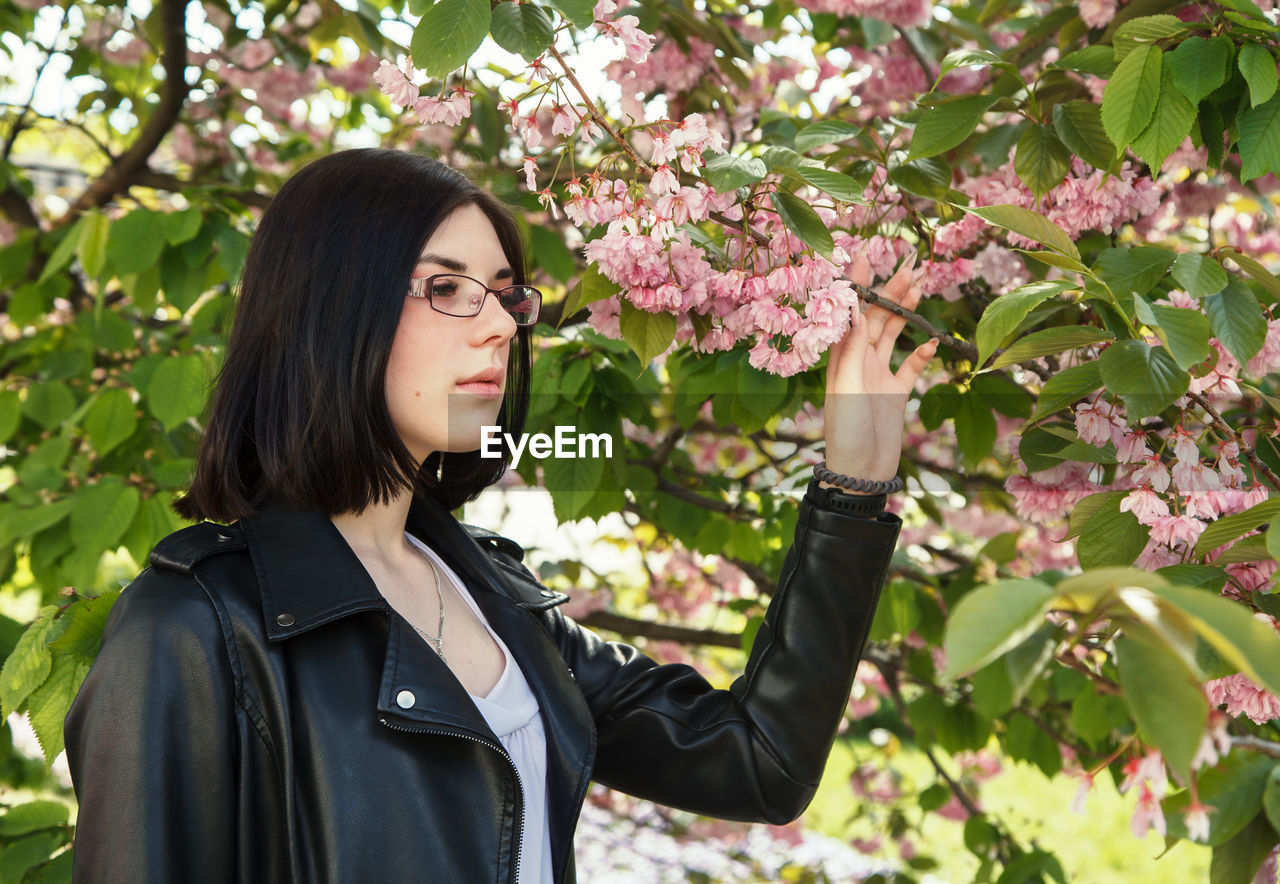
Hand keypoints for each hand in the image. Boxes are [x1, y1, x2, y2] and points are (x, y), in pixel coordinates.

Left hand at [822, 250, 938, 491]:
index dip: (856, 285)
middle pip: (875, 319)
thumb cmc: (846, 431)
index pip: (848, 312)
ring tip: (920, 287)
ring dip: (905, 313)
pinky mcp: (896, 393)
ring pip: (893, 335)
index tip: (865, 255)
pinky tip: (933, 341)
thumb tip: (853, 307)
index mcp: (840, 358)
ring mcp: (878, 375)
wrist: (861, 471)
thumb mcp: (846, 386)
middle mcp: (858, 362)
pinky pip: (911, 366)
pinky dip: (921, 352)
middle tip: (910, 266)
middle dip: (890, 293)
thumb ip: (853, 348)